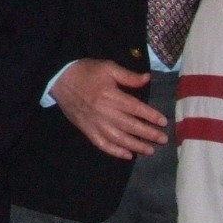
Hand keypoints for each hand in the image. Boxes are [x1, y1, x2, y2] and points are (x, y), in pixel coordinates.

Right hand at [52, 59, 166, 158]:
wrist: (59, 79)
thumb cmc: (86, 71)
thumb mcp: (108, 67)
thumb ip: (128, 76)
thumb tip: (148, 79)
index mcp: (110, 95)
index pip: (135, 108)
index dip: (151, 116)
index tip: (163, 122)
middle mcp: (104, 112)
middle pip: (130, 126)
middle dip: (148, 134)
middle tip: (163, 139)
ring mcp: (94, 123)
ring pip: (118, 138)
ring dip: (135, 146)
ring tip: (150, 150)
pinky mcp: (86, 129)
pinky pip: (102, 144)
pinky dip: (115, 151)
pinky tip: (127, 155)